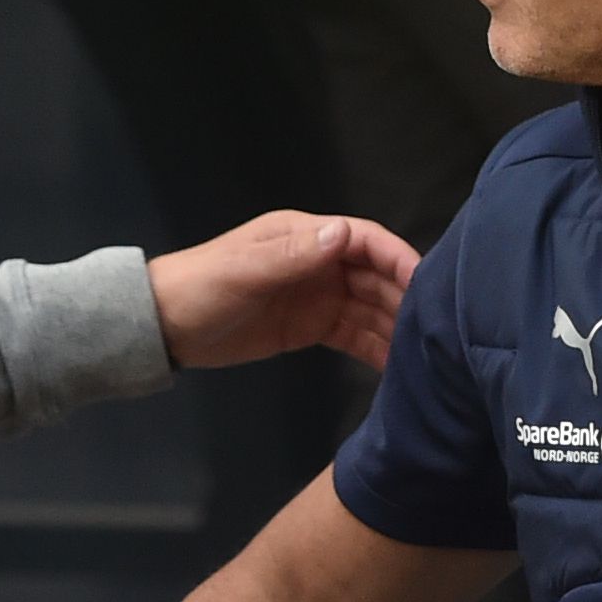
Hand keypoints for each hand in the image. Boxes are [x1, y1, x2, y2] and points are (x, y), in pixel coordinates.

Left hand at [149, 210, 418, 371]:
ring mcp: (318, 296)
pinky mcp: (311, 328)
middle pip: (375, 276)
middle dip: (405, 297)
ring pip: (370, 308)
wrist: (164, 327)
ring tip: (426, 355)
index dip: (397, 257)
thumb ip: (294, 256)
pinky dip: (377, 348)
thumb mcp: (245, 270)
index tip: (424, 283)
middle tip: (436, 329)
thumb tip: (344, 234)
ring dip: (396, 326)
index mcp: (305, 237)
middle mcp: (319, 263)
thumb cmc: (201, 288)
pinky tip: (399, 368)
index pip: (364, 241)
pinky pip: (354, 335)